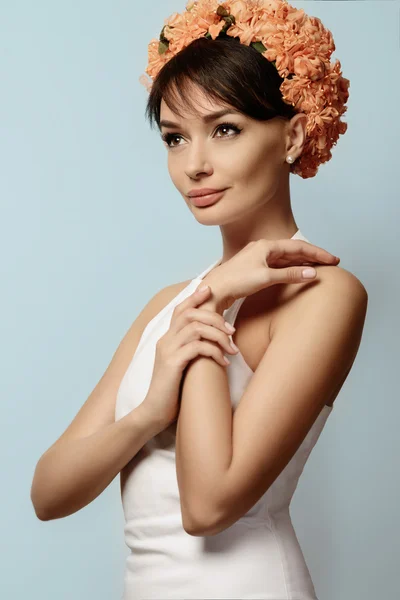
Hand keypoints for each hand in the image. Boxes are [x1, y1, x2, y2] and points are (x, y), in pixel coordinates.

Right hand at [141, 285, 238, 428]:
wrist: (152, 414)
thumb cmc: (171, 392)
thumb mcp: (181, 366)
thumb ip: (191, 352)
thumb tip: (211, 344)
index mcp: (167, 339)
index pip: (179, 309)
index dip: (194, 297)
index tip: (210, 290)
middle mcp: (165, 341)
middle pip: (191, 314)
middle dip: (215, 318)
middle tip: (232, 332)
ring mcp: (168, 351)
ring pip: (196, 328)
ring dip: (219, 335)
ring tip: (232, 349)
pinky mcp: (172, 364)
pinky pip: (198, 348)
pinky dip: (214, 352)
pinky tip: (224, 363)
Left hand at [201, 238, 339, 311]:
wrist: (215, 289)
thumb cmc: (235, 281)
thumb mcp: (266, 277)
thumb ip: (290, 275)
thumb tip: (313, 273)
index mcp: (267, 246)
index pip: (298, 247)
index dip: (317, 253)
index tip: (333, 259)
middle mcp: (263, 248)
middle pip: (294, 250)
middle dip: (313, 256)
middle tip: (331, 262)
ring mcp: (259, 258)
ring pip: (286, 258)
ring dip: (303, 262)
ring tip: (319, 267)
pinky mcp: (255, 268)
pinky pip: (279, 265)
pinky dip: (292, 268)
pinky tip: (298, 272)